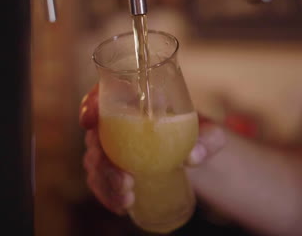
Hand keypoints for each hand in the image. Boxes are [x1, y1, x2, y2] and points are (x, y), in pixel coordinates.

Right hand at [79, 84, 225, 214]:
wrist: (192, 156)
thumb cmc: (198, 135)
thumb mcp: (210, 134)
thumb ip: (208, 140)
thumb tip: (193, 156)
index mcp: (135, 101)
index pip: (104, 94)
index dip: (90, 104)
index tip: (90, 121)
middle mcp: (117, 123)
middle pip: (96, 136)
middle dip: (103, 160)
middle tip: (126, 179)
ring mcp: (111, 148)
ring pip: (95, 163)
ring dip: (106, 182)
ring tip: (128, 198)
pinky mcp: (113, 171)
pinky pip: (100, 182)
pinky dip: (107, 195)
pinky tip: (123, 206)